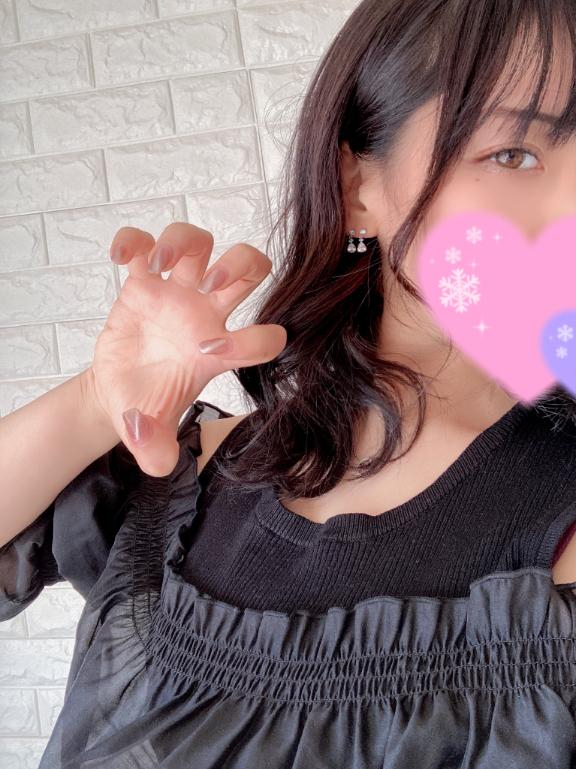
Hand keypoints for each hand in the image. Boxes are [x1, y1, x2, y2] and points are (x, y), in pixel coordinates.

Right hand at [87, 222, 286, 476]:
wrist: (119, 392)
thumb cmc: (146, 406)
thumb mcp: (150, 433)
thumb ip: (157, 447)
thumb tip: (161, 465)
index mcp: (220, 352)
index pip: (264, 339)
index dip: (253, 339)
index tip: (210, 351)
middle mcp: (206, 315)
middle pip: (248, 266)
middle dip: (240, 265)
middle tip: (210, 285)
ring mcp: (175, 294)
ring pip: (199, 243)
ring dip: (185, 242)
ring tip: (162, 265)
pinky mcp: (142, 282)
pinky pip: (143, 244)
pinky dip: (134, 240)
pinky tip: (122, 259)